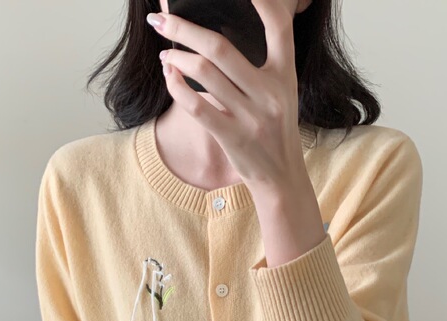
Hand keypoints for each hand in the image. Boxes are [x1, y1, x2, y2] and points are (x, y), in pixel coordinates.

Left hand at [149, 0, 307, 191]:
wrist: (281, 177)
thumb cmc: (275, 129)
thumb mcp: (283, 91)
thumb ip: (265, 62)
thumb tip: (227, 31)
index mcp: (286, 74)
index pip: (278, 24)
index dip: (260, 0)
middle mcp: (270, 93)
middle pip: (220, 46)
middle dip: (182, 28)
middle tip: (160, 20)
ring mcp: (251, 117)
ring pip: (203, 73)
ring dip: (175, 58)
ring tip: (165, 54)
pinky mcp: (233, 138)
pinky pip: (196, 107)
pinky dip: (176, 87)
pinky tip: (169, 77)